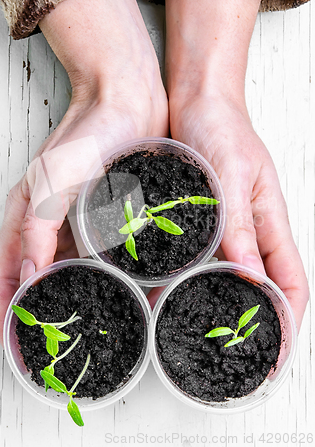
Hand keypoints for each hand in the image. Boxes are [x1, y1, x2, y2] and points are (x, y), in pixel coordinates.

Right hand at [0, 0, 167, 343]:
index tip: (15, 347)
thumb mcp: (54, 178)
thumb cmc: (89, 131)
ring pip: (64, 274)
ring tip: (83, 332)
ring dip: (68, 302)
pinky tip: (116, 295)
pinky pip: (96, 258)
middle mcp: (47, 225)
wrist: (126, 100)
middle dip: (34, 316)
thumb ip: (36, 227)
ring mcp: (75, 222)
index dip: (3, 313)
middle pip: (31, 282)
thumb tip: (26, 276)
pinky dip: (99, 281)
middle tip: (48, 351)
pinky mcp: (104, 216)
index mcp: (25, 217)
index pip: (1, 276)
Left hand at [148, 0, 308, 328]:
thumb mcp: (232, 176)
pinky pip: (200, 258)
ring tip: (200, 335)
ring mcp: (226, 227)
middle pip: (264, 288)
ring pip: (230, 277)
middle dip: (257, 324)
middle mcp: (251, 231)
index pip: (292, 283)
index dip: (289, 321)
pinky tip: (169, 292)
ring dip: (220, 304)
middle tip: (239, 359)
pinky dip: (189, 278)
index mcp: (270, 222)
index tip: (277, 356)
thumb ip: (239, 224)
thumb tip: (250, 275)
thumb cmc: (222, 129)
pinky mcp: (201, 219)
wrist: (197, 102)